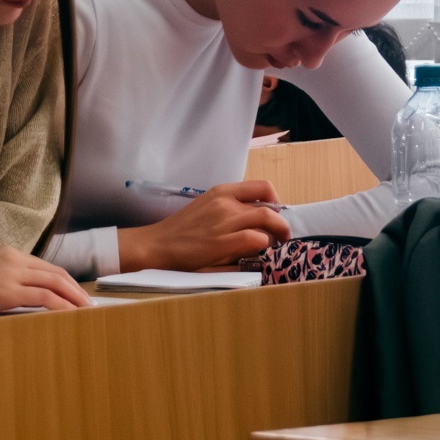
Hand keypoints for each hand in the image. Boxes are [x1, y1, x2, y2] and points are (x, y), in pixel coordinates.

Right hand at [0, 247, 90, 314]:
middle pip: (54, 273)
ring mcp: (11, 273)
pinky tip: (70, 315)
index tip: (75, 293)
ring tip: (86, 311)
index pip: (45, 266)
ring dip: (73, 298)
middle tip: (88, 304)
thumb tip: (25, 294)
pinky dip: (61, 306)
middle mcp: (12, 259)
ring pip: (54, 283)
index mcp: (8, 253)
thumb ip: (5, 278)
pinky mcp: (7, 290)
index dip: (64, 281)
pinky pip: (43, 297)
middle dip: (74, 289)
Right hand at [118, 180, 290, 270]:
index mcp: (221, 192)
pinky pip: (255, 238)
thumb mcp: (206, 208)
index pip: (262, 187)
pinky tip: (258, 252)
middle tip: (282, 235)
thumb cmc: (180, 231)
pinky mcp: (221, 242)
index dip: (276, 201)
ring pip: (266, 219)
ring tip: (274, 245)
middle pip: (269, 206)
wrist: (157, 245)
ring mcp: (223, 221)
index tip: (276, 214)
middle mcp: (225, 203)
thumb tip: (256, 220)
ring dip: (277, 234)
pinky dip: (263, 245)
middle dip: (282, 223)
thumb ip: (230, 209)